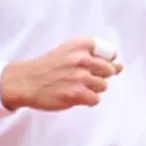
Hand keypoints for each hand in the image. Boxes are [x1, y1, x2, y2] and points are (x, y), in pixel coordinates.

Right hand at [0, 37, 122, 111]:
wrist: (26, 81)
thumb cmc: (49, 67)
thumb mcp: (70, 51)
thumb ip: (96, 56)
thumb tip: (120, 66)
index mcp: (81, 44)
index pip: (111, 52)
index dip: (106, 62)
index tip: (94, 66)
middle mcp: (81, 58)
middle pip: (110, 71)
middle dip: (99, 77)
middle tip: (82, 79)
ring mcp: (79, 77)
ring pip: (103, 86)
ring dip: (93, 89)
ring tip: (76, 87)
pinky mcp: (76, 94)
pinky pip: (95, 99)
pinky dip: (87, 100)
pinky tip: (75, 96)